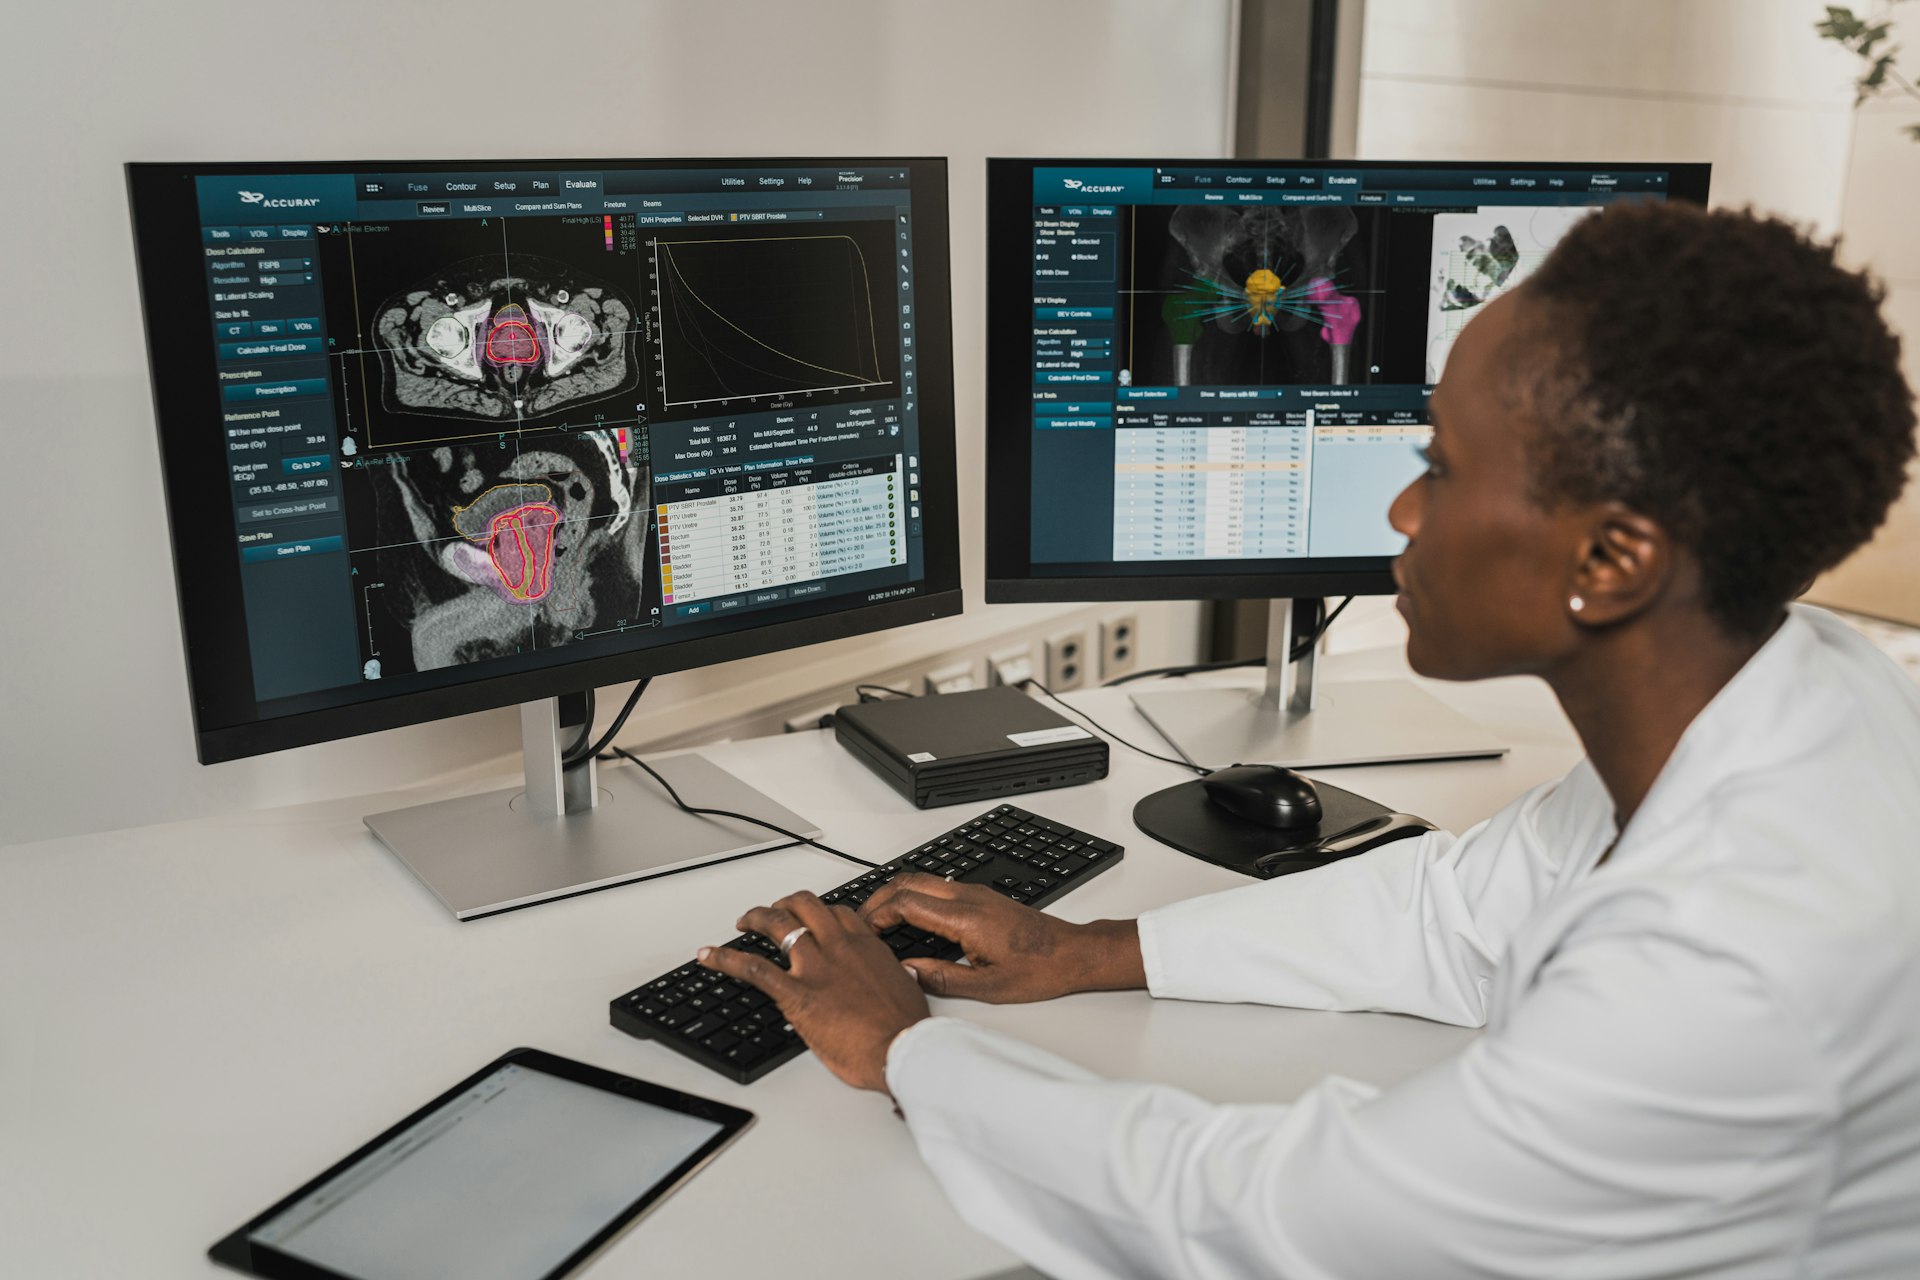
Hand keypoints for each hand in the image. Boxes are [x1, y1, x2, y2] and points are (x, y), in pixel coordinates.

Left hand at [698, 890, 927, 1093]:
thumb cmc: (906, 1029)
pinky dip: (726, 959)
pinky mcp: (796, 993)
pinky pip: (753, 968)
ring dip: (757, 917)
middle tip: (774, 911)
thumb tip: (899, 977)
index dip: (820, 913)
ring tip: (745, 921)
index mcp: (866, 947)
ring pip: (779, 924)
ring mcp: (815, 967)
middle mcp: (839, 947)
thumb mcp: (907, 990)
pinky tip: (710, 956)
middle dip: (785, 904)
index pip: (838, 913)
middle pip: (806, 906)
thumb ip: (895, 977)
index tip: (812, 920)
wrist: (901, 1050)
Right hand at [860, 873, 1144, 1002]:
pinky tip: (911, 919)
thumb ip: (942, 978)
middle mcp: (968, 898)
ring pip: (923, 880)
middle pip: (909, 881)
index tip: (864, 930)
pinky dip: (915, 896)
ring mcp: (975, 894)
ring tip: (881, 921)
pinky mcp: (981, 897)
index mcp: (965, 918)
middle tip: (862, 921)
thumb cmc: (1038, 970)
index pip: (907, 902)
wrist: (1071, 954)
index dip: (878, 914)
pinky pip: (938, 887)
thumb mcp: (987, 987)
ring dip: (897, 894)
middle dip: (879, 897)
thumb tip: (908, 971)